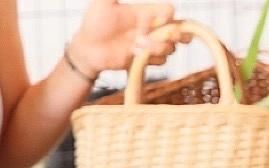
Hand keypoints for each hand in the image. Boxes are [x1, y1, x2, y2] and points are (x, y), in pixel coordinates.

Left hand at [68, 0, 185, 75]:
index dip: (168, 15)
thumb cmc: (94, 23)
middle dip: (180, 35)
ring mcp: (151, 45)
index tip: (160, 21)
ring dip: (158, 47)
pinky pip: (162, 61)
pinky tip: (136, 54)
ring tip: (137, 45)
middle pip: (179, 31)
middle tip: (170, 37)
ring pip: (171, 47)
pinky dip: (152, 58)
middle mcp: (151, 29)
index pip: (168, 11)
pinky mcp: (147, 59)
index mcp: (145, 13)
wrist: (88, 48)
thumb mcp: (102, 2)